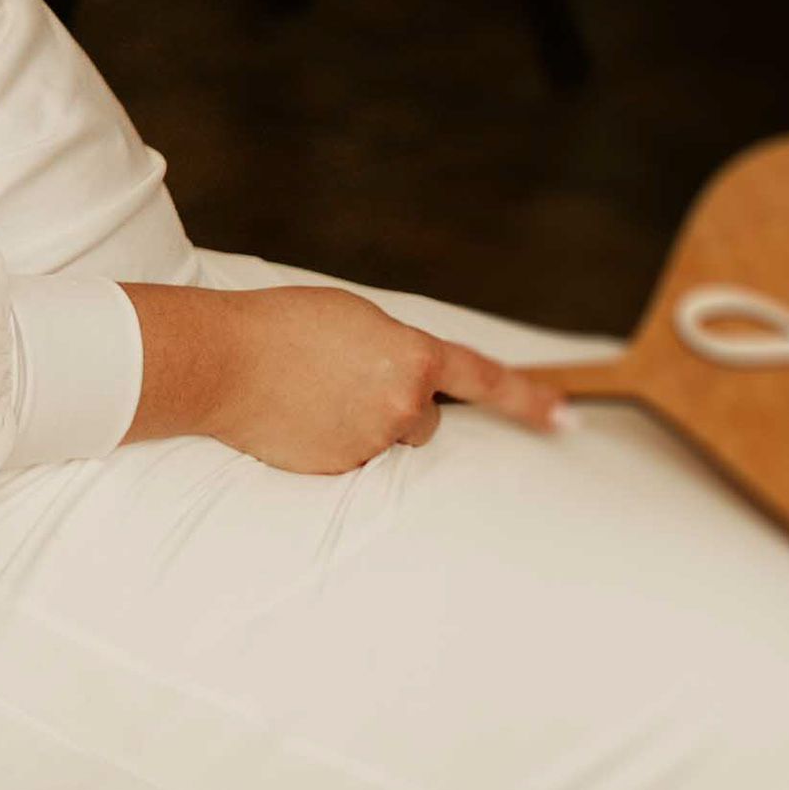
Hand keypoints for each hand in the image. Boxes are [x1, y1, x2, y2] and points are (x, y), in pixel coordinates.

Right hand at [128, 277, 565, 474]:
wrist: (222, 361)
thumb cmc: (282, 326)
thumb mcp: (354, 318)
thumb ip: (396, 349)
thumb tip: (412, 379)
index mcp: (412, 356)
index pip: (487, 381)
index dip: (531, 400)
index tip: (566, 418)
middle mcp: (404, 405)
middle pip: (422, 418)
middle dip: (394, 405)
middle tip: (341, 380)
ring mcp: (373, 443)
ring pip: (384, 440)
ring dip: (359, 424)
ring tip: (308, 395)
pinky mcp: (341, 471)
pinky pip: (350, 459)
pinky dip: (330, 443)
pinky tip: (297, 418)